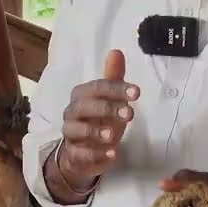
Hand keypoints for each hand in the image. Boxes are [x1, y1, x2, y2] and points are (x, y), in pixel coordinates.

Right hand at [55, 49, 139, 190]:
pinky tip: (111, 154)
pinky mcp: (73, 155)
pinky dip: (94, 154)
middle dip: (107, 108)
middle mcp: (72, 112)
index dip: (117, 88)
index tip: (137, 92)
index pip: (97, 87)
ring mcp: (71, 134)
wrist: (82, 152)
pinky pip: (79, 154)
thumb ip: (113, 78)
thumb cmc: (98, 120)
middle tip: (130, 114)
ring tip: (114, 136)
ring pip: (76, 130)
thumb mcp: (110, 100)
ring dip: (95, 132)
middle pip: (84, 106)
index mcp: (81, 95)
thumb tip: (116, 51)